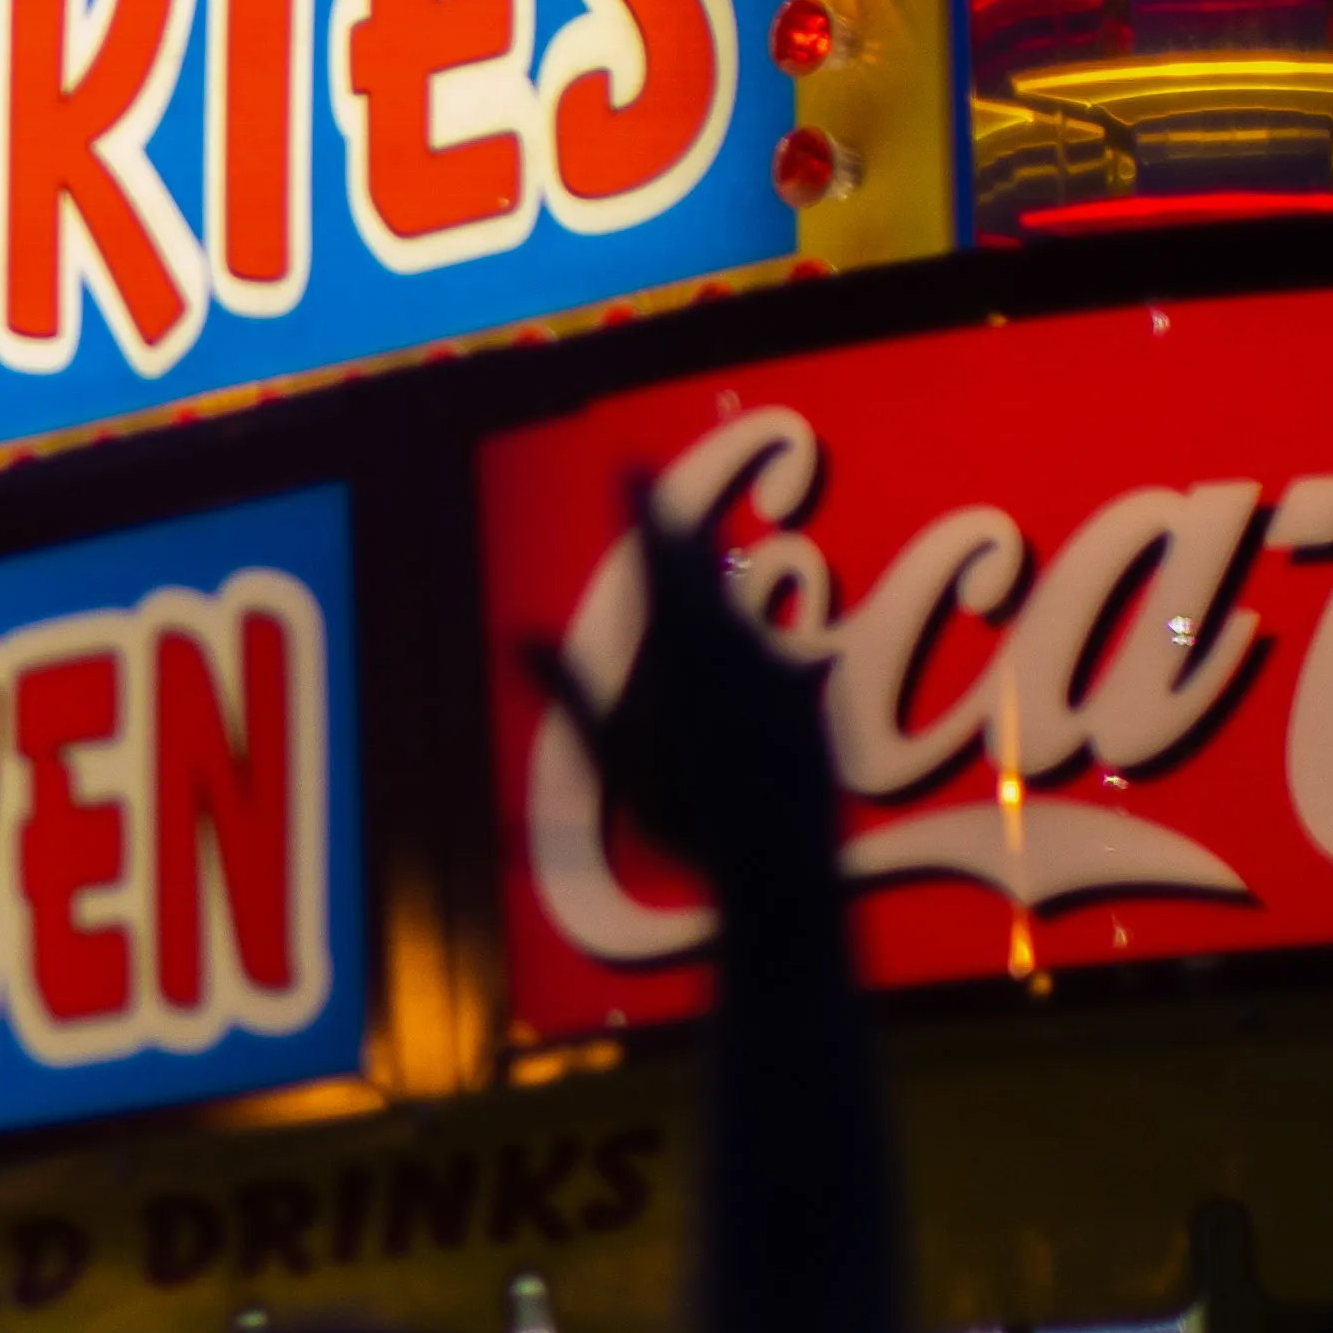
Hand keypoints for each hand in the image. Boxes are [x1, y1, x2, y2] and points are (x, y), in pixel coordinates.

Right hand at [536, 503, 842, 911]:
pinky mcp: (811, 701)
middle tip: (664, 499)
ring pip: (740, 615)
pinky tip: (753, 653)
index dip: (643, 509)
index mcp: (681, 651)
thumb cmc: (685, 822)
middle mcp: (737, 647)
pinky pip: (774, 657)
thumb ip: (572, 691)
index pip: (660, 558)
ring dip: (716, 589)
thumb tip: (522, 637)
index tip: (630, 466)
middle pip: (707, 572)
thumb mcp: (614, 759)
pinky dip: (751, 648)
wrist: (780, 866)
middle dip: (682, 533)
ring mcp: (780, 671)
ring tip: (700, 566)